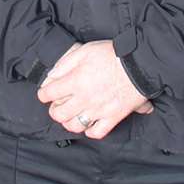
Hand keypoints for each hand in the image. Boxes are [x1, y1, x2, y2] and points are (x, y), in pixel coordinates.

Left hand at [37, 39, 152, 138]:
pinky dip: (89, 131)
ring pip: (75, 126)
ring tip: (71, 116)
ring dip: (69, 122)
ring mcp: (99, 110)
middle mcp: (85, 98)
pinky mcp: (113, 117)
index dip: (43, 94)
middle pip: (59, 114)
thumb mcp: (84, 50)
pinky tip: (89, 123)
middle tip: (57, 106)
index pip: (49, 94)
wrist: (140, 64)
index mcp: (76, 81)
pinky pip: (96, 132)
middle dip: (54, 110)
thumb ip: (65, 64)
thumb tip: (52, 76)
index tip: (45, 93)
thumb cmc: (113, 54)